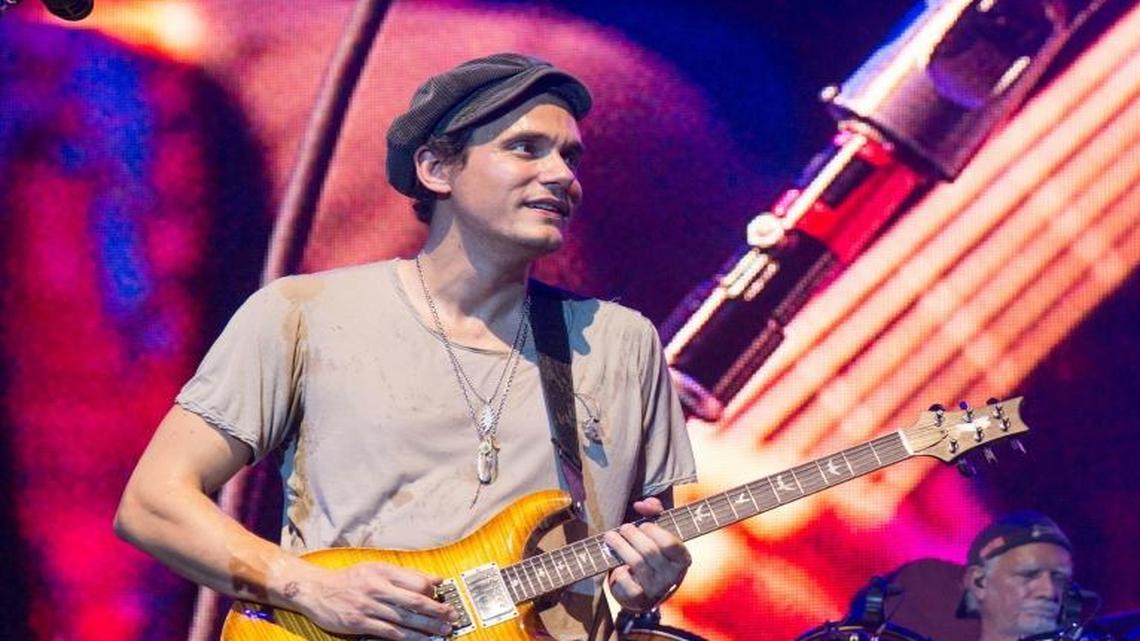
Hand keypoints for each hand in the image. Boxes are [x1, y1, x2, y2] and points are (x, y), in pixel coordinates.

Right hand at [291, 562, 456, 640]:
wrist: (317, 590)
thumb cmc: (349, 579)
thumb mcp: (376, 569)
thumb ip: (405, 575)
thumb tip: (435, 579)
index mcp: (383, 571)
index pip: (417, 582)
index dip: (434, 591)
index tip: (444, 597)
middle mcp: (377, 588)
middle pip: (415, 602)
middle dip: (437, 611)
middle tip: (452, 617)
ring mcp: (369, 607)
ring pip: (405, 619)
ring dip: (427, 627)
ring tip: (442, 631)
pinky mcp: (360, 623)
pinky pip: (390, 632)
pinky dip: (408, 637)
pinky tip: (421, 640)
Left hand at [603, 497, 690, 612]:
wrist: (645, 588)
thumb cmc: (653, 551)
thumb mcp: (659, 530)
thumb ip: (655, 511)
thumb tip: (641, 504)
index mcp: (682, 558)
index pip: (670, 543)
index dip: (653, 531)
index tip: (642, 525)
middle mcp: (672, 575)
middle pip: (649, 551)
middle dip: (632, 535)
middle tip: (623, 528)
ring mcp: (656, 588)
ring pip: (636, 563)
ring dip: (619, 546)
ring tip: (610, 536)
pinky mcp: (639, 597)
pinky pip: (626, 580)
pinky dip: (618, 571)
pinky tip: (616, 564)